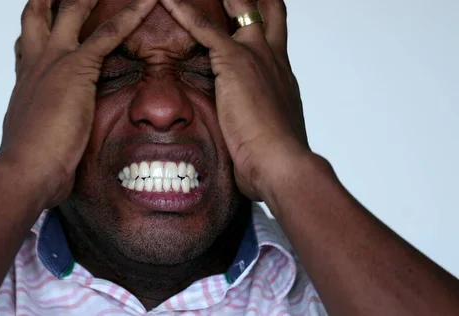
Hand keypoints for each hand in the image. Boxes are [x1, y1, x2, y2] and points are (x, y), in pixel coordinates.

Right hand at [0, 0, 156, 207]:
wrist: (26, 169)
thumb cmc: (30, 162)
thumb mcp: (32, 136)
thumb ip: (41, 127)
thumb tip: (45, 139)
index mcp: (26, 80)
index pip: (28, 43)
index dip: (36, 26)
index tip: (42, 15)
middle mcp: (36, 64)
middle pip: (38, 15)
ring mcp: (55, 61)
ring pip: (72, 11)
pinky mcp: (78, 68)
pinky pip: (108, 33)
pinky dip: (130, 15)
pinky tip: (146, 2)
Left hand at [160, 0, 309, 200]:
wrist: (281, 162)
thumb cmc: (274, 158)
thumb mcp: (267, 134)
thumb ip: (257, 126)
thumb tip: (247, 143)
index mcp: (281, 76)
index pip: (273, 38)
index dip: (263, 23)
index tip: (252, 17)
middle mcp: (273, 59)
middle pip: (268, 11)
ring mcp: (256, 56)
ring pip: (241, 8)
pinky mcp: (234, 61)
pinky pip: (205, 27)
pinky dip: (183, 10)